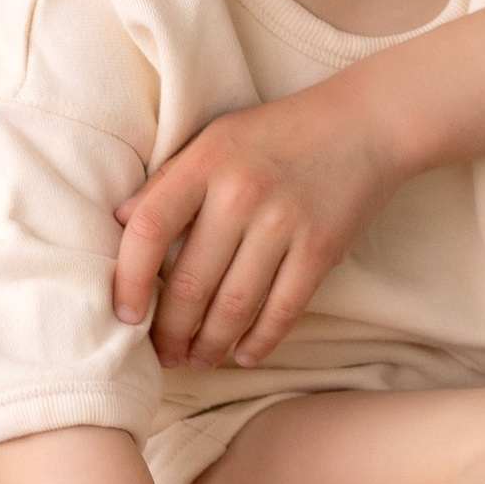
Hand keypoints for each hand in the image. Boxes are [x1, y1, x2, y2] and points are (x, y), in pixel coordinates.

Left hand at [113, 79, 407, 368]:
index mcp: (206, 162)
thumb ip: (169, 180)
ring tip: (198, 360)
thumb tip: (119, 219)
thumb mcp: (216, 139)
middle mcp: (241, 194)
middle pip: (189, 283)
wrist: (366, 123)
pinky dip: (260, 341)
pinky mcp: (321, 249)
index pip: (148, 229)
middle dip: (169, 332)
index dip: (128, 280)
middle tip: (162, 354)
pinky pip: (282, 310)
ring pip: (233, 306)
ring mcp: (284, 223)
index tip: (124, 316)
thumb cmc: (279, 133)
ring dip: (210, 344)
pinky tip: (244, 354)